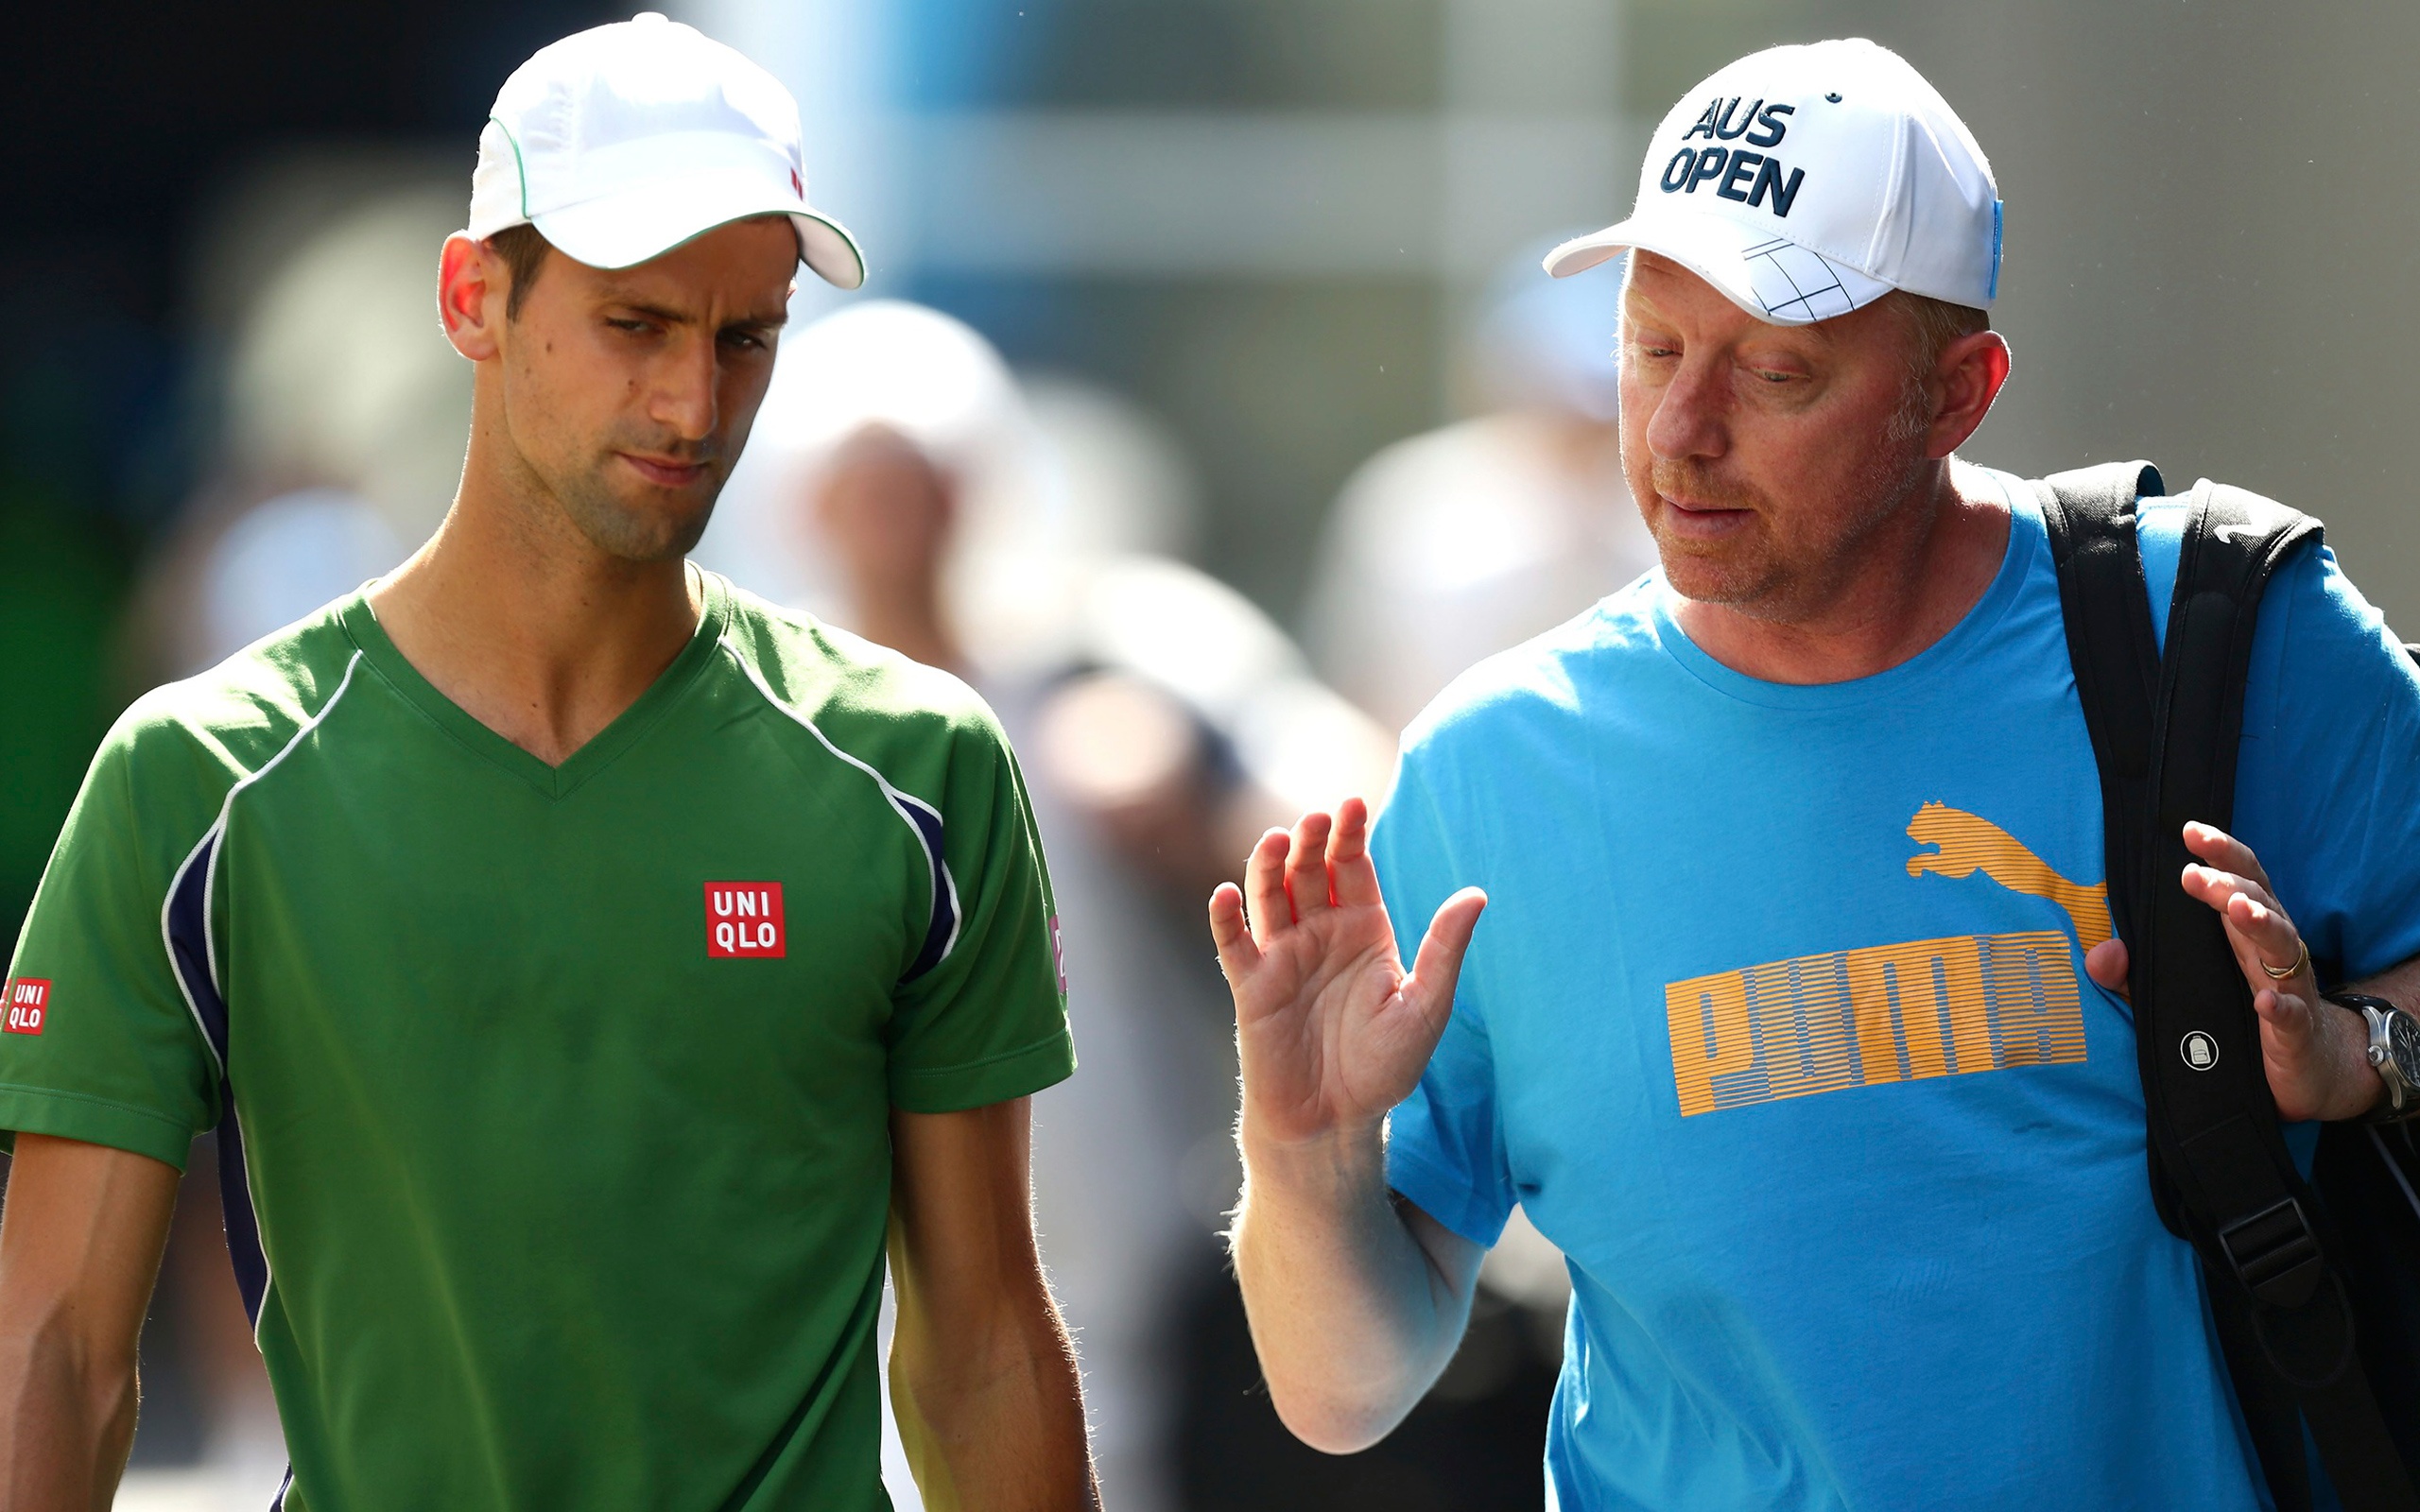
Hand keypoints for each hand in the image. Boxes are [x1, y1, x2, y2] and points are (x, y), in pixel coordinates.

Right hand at [1209, 799, 1486, 1151]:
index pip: (1353, 866)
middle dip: (1311, 842)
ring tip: (1278, 841)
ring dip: (1268, 866)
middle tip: (1316, 820)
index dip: (1350, 834)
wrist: (1335, 1123)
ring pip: (1268, 896)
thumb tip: (1477, 894)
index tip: (1354, 803)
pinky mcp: (1251, 987)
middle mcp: (1321, 933)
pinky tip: (1227, 895)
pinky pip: (1234, 944)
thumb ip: (1444, 949)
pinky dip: (1226, 917)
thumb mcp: (1425, 1007)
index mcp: (1364, 929)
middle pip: (1309, 871)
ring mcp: (1283, 957)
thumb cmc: (1383, 1068)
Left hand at [2083, 821, 2382, 1121]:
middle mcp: (2273, 952)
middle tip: (2195, 875)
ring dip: (2262, 925)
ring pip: (2283, 948)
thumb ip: (2136, 976)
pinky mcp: (2298, 1034)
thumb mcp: (2186, 992)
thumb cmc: (2246, 1018)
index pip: (2239, 881)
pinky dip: (2280, 1008)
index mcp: (2246, 935)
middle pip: (2260, 903)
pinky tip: (2264, 1002)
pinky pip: (2292, 1017)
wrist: (2314, 1070)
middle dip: (2230, 885)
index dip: (2220, 854)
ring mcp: (2291, 990)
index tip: (2189, 830)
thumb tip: (2100, 955)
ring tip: (2239, 910)